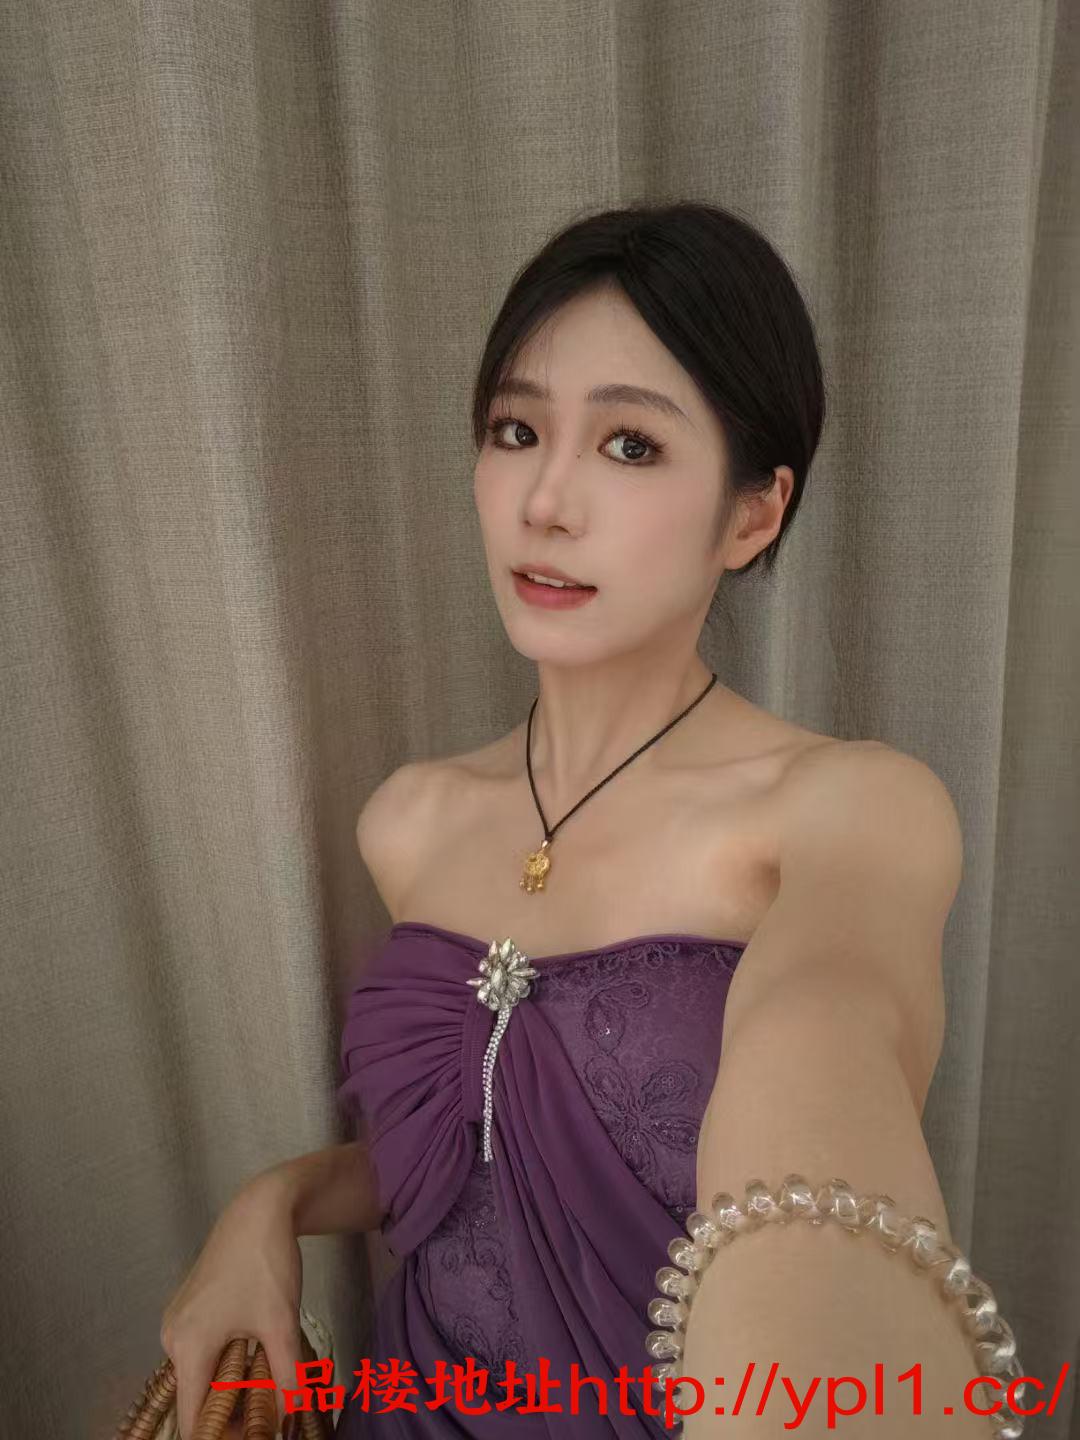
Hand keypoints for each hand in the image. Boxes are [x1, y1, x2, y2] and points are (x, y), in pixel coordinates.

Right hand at [160, 1174, 303, 1438]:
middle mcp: (171, 1337)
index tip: (253, 1434)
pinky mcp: (189, 1309)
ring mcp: (177, 1321)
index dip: (222, 1434)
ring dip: (229, 1386)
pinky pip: (201, 1352)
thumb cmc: (266, 1263)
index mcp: (187, 1346)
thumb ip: (286, 1379)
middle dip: (229, 1412)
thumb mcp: (281, 1324)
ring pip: (199, 1374)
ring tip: (266, 1384)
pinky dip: (224, 1363)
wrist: (259, 1208)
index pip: (192, 1417)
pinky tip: (254, 1357)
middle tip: (268, 1412)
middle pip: (195, 1397)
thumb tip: (290, 1417)